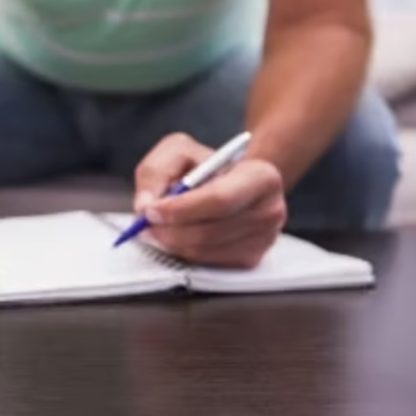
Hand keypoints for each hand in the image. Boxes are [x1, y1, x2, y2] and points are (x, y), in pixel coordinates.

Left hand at [133, 133, 286, 267]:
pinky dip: (184, 251)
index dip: (180, 209)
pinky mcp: (251, 259)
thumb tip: (145, 206)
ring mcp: (264, 239)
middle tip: (146, 224)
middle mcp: (269, 210)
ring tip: (157, 228)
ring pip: (205, 251)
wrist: (232, 182)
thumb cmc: (206, 166)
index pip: (219, 200)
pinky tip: (176, 236)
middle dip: (170, 230)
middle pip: (210, 231)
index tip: (152, 210)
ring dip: (172, 243)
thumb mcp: (178, 152)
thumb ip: (155, 172)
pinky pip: (207, 263)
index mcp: (260, 176)